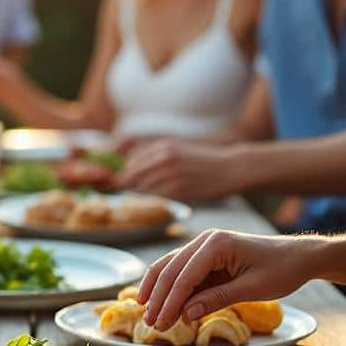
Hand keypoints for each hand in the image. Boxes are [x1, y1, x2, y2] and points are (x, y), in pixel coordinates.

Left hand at [115, 138, 242, 200]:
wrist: (230, 168)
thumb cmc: (202, 161)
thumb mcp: (176, 149)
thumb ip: (154, 158)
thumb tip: (129, 170)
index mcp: (162, 147)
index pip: (130, 162)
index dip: (120, 175)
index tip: (116, 182)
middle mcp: (163, 158)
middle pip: (131, 176)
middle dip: (125, 185)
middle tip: (125, 193)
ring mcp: (171, 173)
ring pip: (143, 188)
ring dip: (142, 193)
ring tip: (151, 194)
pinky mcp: (179, 188)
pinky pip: (158, 197)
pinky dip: (156, 199)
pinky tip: (164, 196)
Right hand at [136, 229, 315, 328]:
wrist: (299, 256)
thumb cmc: (281, 270)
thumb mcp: (252, 288)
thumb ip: (217, 299)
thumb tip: (185, 313)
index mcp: (216, 244)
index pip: (185, 276)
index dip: (170, 301)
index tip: (160, 322)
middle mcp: (205, 240)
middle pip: (171, 270)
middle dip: (159, 298)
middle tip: (150, 323)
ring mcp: (204, 246)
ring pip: (170, 268)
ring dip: (159, 291)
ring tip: (148, 314)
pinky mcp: (207, 256)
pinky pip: (182, 271)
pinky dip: (171, 288)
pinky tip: (161, 302)